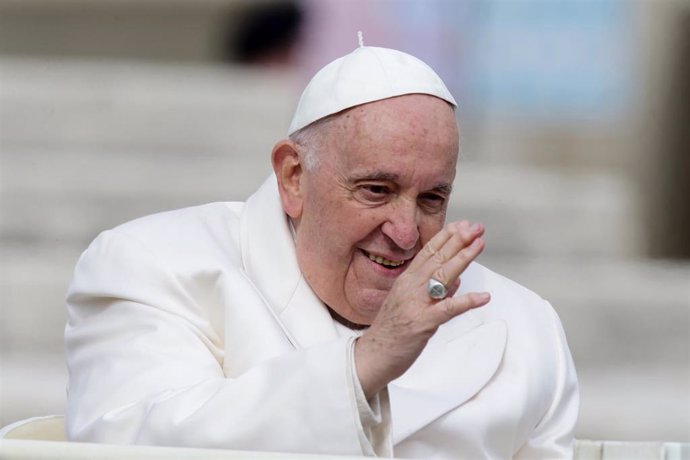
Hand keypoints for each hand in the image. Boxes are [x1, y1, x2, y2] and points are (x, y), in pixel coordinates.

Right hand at [354, 220, 490, 398]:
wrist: (372, 355)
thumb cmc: (392, 331)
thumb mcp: (410, 304)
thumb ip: (433, 291)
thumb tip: (457, 282)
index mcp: (407, 281)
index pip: (428, 252)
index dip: (447, 237)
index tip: (463, 224)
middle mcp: (410, 287)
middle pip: (437, 258)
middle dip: (458, 240)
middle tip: (476, 227)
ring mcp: (416, 303)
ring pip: (442, 276)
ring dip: (462, 259)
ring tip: (479, 245)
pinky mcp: (422, 323)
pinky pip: (447, 310)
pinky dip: (466, 302)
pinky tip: (483, 297)